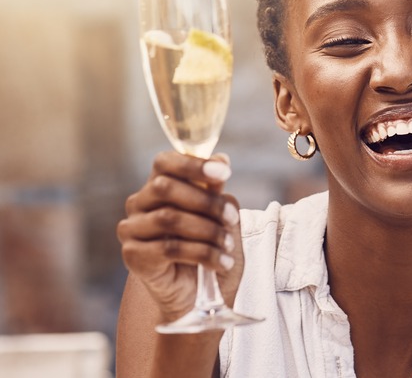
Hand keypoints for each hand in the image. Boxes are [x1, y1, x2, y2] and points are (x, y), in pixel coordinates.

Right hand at [117, 151, 242, 321]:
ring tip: (228, 245)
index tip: (224, 172)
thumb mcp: (221, 218)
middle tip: (233, 217)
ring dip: (208, 231)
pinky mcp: (133, 256)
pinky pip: (169, 248)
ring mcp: (132, 229)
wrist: (198, 297)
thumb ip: (216, 191)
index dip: (193, 164)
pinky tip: (222, 262)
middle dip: (207, 201)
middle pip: (165, 187)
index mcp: (158, 187)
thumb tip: (221, 160)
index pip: (164, 162)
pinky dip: (203, 254)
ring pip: (170, 218)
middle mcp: (139, 204)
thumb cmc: (208, 251)